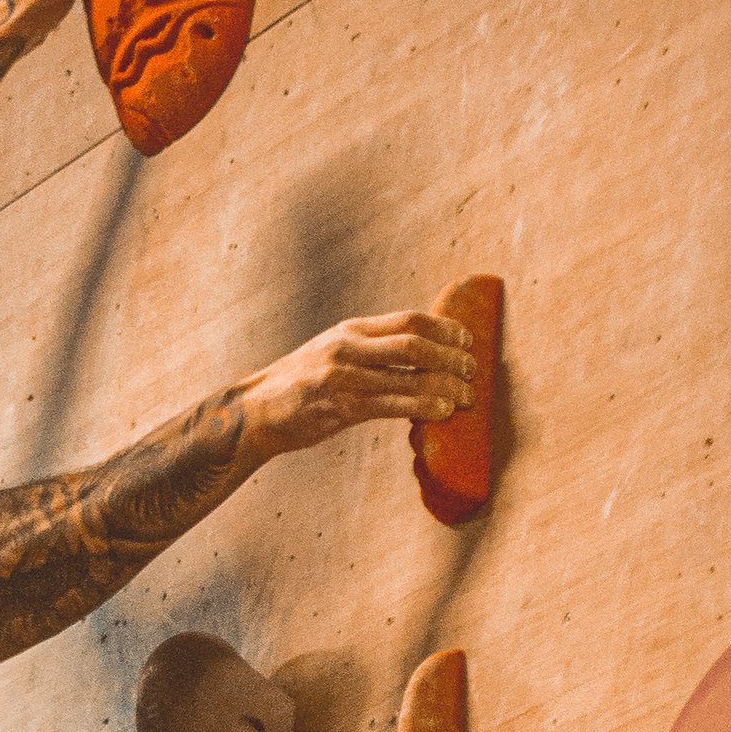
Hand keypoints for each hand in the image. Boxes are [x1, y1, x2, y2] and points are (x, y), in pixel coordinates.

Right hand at [237, 312, 474, 454]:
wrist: (257, 411)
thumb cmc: (301, 384)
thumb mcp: (333, 351)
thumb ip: (369, 349)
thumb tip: (417, 353)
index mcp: (351, 329)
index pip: (408, 320)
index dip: (444, 328)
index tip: (467, 339)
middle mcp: (349, 347)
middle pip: (415, 344)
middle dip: (451, 357)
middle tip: (473, 370)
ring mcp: (344, 377)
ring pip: (409, 375)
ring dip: (445, 386)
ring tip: (467, 396)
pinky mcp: (341, 407)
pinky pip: (392, 405)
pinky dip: (422, 407)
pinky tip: (441, 412)